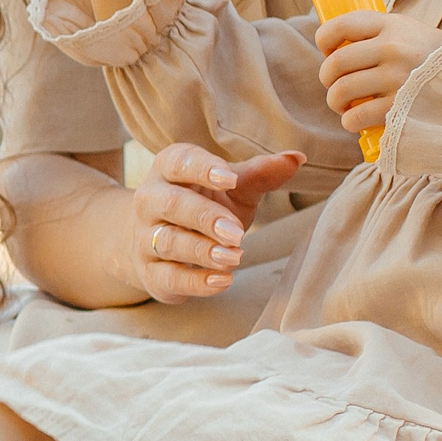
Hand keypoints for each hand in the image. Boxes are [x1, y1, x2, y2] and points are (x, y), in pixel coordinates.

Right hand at [122, 142, 307, 301]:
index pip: (178, 162)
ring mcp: (144, 237)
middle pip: (170, 203)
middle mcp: (150, 200)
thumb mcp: (233, 188)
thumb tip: (296, 158)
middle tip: (237, 232)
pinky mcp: (150, 272)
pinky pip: (168, 278)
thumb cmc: (204, 204)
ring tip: (235, 257)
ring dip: (202, 251)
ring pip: (167, 242)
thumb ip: (260, 174)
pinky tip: (223, 280)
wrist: (158, 241)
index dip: (202, 168)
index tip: (230, 178)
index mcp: (169, 169)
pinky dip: (196, 282)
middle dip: (204, 217)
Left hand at [314, 10, 441, 135]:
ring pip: (340, 91)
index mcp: (393, 25)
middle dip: (327, 78)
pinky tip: (355, 120)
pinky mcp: (400, 108)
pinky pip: (355, 116)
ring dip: (336, 102)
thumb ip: (380, 34)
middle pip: (335, 63)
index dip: (324, 40)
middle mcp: (393, 48)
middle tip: (336, 86)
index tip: (328, 51)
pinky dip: (349, 121)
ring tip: (344, 105)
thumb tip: (338, 47)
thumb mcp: (412, 32)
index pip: (340, 25)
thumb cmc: (436, 61)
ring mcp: (397, 79)